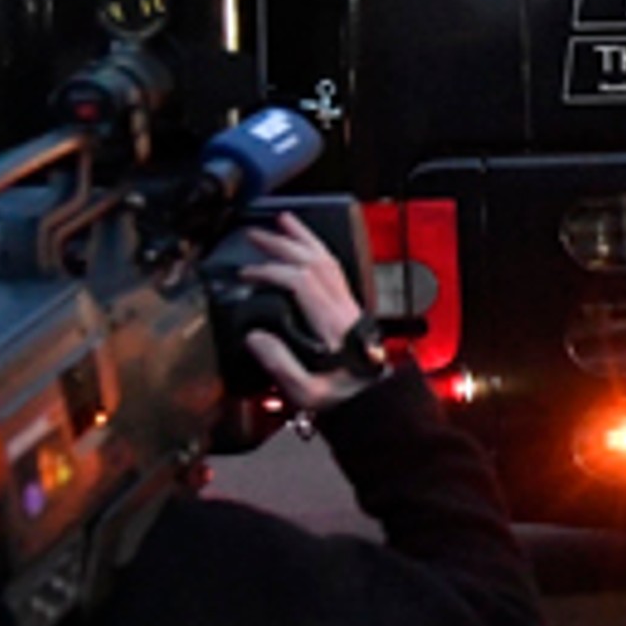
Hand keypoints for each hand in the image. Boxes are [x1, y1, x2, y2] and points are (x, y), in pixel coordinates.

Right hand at [238, 217, 386, 412]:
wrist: (378, 402)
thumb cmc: (347, 399)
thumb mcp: (308, 391)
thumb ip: (280, 365)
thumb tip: (255, 338)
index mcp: (332, 324)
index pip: (301, 280)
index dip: (271, 271)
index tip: (247, 274)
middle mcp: (344, 309)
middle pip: (314, 261)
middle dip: (282, 244)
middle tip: (255, 234)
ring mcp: (350, 307)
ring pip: (329, 260)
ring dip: (304, 239)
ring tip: (285, 223)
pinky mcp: (351, 310)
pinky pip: (335, 270)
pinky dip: (318, 252)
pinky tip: (307, 249)